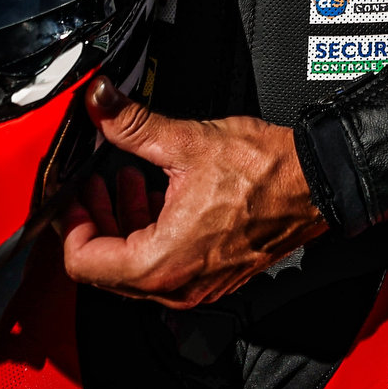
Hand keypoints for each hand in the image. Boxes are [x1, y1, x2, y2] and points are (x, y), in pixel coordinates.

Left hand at [56, 79, 328, 307]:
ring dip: (122, 223)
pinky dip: (150, 233)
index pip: (84, 263)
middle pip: (107, 268)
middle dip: (94, 220)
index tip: (71, 195)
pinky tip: (157, 195)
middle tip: (90, 185)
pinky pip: (164, 266)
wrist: (318, 183)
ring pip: (135, 268)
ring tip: (122, 181)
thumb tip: (101, 102)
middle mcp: (176, 285)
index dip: (69, 224)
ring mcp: (196, 286)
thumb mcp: (187, 141)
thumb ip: (132, 124)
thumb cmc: (267, 172)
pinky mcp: (213, 277)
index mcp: (161, 262)